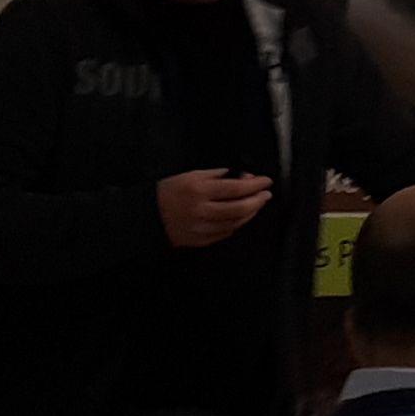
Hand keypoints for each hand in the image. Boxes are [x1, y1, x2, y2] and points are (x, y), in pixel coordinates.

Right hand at [156, 168, 274, 248]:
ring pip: (236, 223)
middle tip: (266, 194)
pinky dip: (236, 224)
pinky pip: (225, 233)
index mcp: (200, 192)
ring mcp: (201, 228)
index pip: (236, 189)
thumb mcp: (190, 175)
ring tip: (256, 204)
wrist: (148, 216)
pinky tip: (240, 217)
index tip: (266, 181)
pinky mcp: (200, 240)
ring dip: (250, 213)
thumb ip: (216, 175)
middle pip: (240, 208)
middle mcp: (202, 212)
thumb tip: (238, 176)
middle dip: (258, 201)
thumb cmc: (168, 193)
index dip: (256, 185)